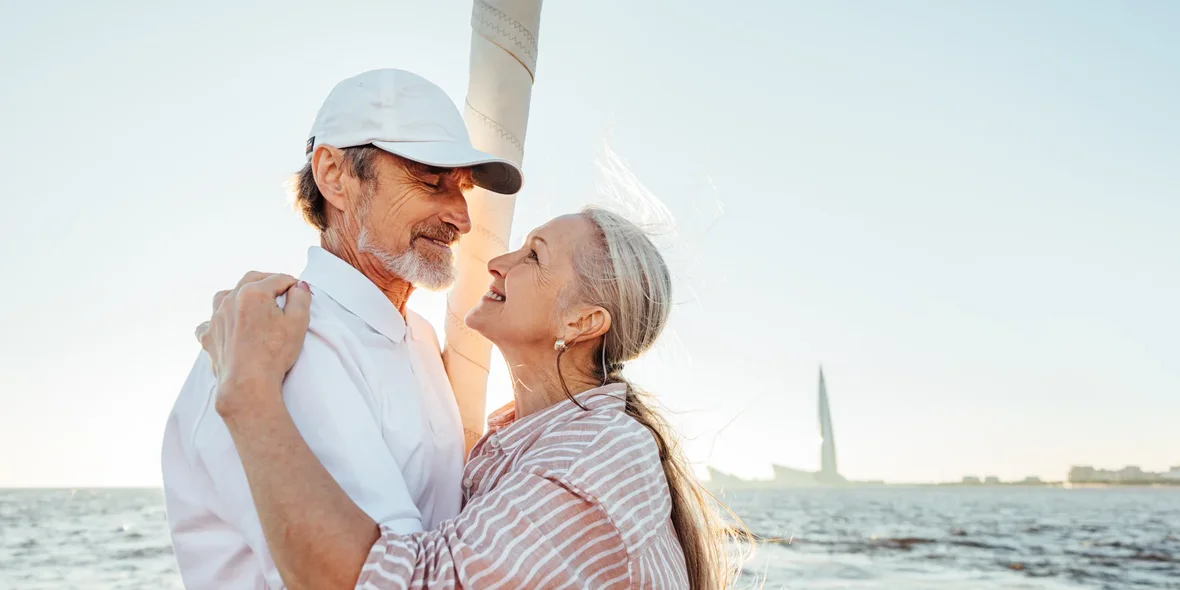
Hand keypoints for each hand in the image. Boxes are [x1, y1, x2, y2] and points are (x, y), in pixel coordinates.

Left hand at [195, 272, 311, 416]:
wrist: (247, 383)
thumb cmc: (273, 354)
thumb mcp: (298, 322)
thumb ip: (301, 298)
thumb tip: (298, 287)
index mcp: (253, 293)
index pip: (278, 279)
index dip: (292, 284)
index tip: (299, 292)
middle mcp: (230, 300)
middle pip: (251, 280)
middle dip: (268, 282)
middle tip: (281, 290)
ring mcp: (216, 318)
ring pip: (226, 296)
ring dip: (240, 295)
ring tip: (252, 304)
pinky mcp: (208, 336)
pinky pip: (209, 321)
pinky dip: (218, 319)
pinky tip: (225, 324)